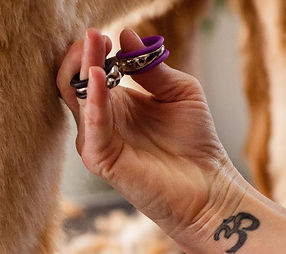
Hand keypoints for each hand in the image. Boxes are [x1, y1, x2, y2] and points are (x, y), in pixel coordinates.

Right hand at [57, 28, 244, 238]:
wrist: (210, 187)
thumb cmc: (196, 144)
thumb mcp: (179, 91)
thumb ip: (152, 67)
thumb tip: (127, 34)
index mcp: (116, 104)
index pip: (90, 72)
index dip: (93, 51)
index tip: (106, 33)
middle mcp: (100, 122)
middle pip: (75, 81)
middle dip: (82, 55)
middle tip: (95, 34)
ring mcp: (97, 141)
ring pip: (78, 98)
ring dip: (86, 68)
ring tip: (97, 44)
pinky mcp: (101, 160)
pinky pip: (90, 126)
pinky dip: (94, 100)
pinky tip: (100, 77)